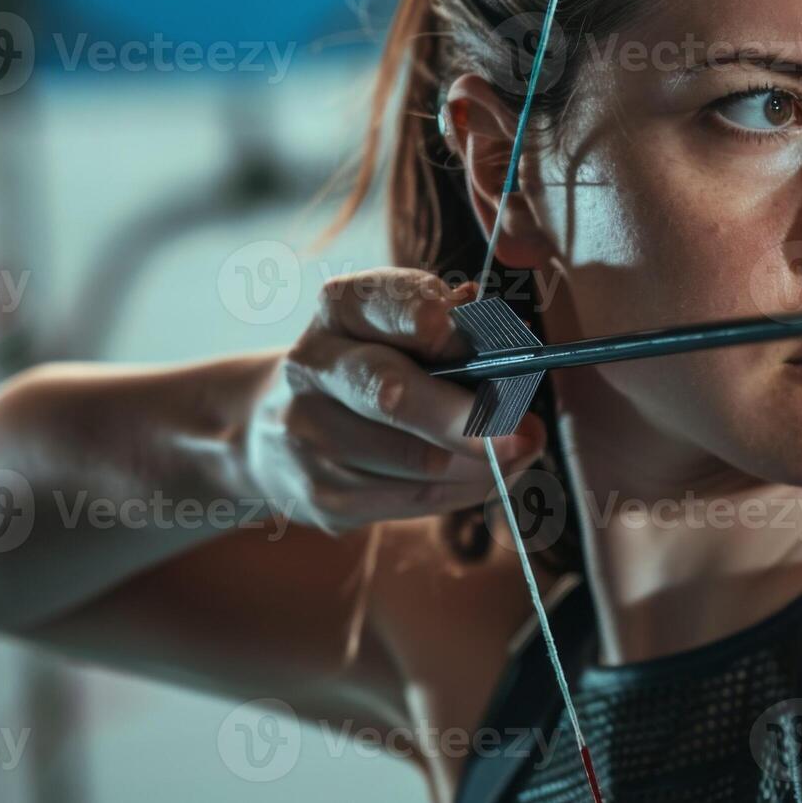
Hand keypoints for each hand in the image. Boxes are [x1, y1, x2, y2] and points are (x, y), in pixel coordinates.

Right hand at [242, 268, 545, 534]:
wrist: (279, 430)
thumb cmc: (373, 364)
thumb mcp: (401, 328)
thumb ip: (456, 329)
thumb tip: (514, 358)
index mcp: (338, 309)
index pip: (382, 303)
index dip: (431, 318)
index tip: (471, 334)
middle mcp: (312, 366)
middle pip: (392, 394)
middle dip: (467, 417)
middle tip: (522, 434)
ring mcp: (309, 435)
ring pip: (416, 460)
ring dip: (481, 462)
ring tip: (516, 452)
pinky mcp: (323, 495)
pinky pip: (416, 499)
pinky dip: (465, 488)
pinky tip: (485, 475)